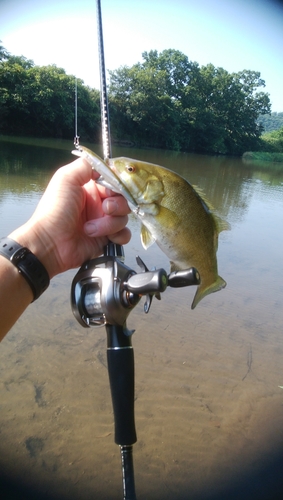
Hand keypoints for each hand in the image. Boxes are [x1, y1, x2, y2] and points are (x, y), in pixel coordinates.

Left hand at [9, 157, 130, 278]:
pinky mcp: (107, 239)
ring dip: (109, 223)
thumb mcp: (65, 179)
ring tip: (89, 229)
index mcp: (90, 188)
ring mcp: (104, 222)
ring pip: (123, 217)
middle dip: (117, 204)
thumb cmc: (55, 210)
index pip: (115, 181)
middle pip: (124, 199)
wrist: (50, 244)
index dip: (118, 185)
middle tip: (105, 209)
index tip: (111, 190)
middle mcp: (99, 204)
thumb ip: (85, 165)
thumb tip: (104, 165)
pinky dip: (118, 235)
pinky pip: (124, 234)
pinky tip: (107, 238)